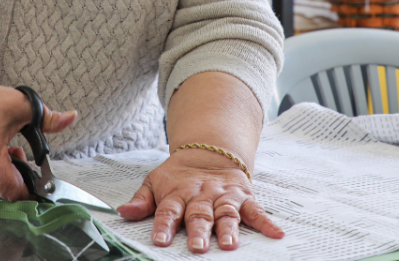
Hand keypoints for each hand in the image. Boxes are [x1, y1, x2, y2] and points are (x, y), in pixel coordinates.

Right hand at [0, 78, 77, 201]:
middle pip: (1, 193)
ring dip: (0, 181)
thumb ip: (49, 118)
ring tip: (4, 156)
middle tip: (18, 156)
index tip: (36, 183)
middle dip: (15, 180)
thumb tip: (72, 117)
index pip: (12, 190)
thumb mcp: (20, 106)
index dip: (27, 190)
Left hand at [117, 148, 283, 253]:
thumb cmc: (179, 175)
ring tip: (229, 244)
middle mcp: (201, 195)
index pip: (168, 211)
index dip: (163, 225)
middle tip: (196, 247)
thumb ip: (142, 200)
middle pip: (199, 215)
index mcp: (177, 193)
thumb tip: (123, 212)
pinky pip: (256, 210)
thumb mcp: (155, 182)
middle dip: (198, 231)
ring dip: (228, 229)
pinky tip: (276, 233)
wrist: (208, 151)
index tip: (159, 240)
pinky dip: (266, 222)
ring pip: (226, 213)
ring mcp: (223, 196)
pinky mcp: (243, 196)